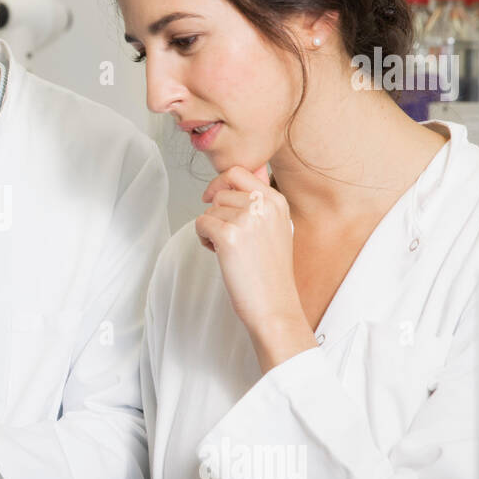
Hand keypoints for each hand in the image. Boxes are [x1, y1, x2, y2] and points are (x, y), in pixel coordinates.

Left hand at [195, 165, 315, 371]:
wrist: (274, 306)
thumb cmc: (270, 273)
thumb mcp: (275, 228)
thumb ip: (257, 204)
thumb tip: (228, 181)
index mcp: (277, 201)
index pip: (238, 172)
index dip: (220, 183)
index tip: (213, 197)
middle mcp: (264, 205)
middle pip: (220, 193)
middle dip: (217, 213)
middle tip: (228, 237)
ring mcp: (247, 219)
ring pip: (209, 209)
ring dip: (211, 228)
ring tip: (229, 250)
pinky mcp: (229, 236)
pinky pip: (201, 223)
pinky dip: (203, 238)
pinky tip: (219, 254)